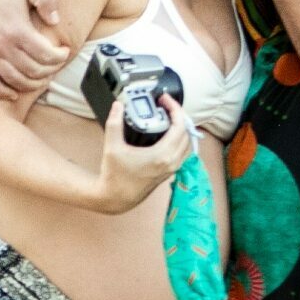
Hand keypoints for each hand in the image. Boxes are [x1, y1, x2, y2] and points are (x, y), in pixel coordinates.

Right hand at [0, 0, 68, 98]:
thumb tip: (55, 21)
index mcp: (17, 29)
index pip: (45, 54)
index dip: (59, 57)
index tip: (65, 52)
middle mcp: (2, 45)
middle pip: (32, 70)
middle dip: (49, 71)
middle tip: (56, 64)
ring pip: (15, 79)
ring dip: (32, 83)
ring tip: (43, 78)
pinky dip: (4, 91)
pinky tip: (15, 94)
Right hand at [93, 96, 196, 213]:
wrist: (116, 199)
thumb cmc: (114, 176)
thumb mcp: (112, 147)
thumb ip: (114, 123)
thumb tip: (118, 105)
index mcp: (162, 155)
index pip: (180, 126)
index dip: (175, 108)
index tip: (164, 100)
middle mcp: (171, 162)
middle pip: (186, 132)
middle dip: (179, 115)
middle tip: (166, 105)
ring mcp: (172, 168)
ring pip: (187, 143)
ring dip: (182, 128)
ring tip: (169, 117)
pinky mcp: (169, 172)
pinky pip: (183, 152)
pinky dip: (180, 139)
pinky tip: (168, 133)